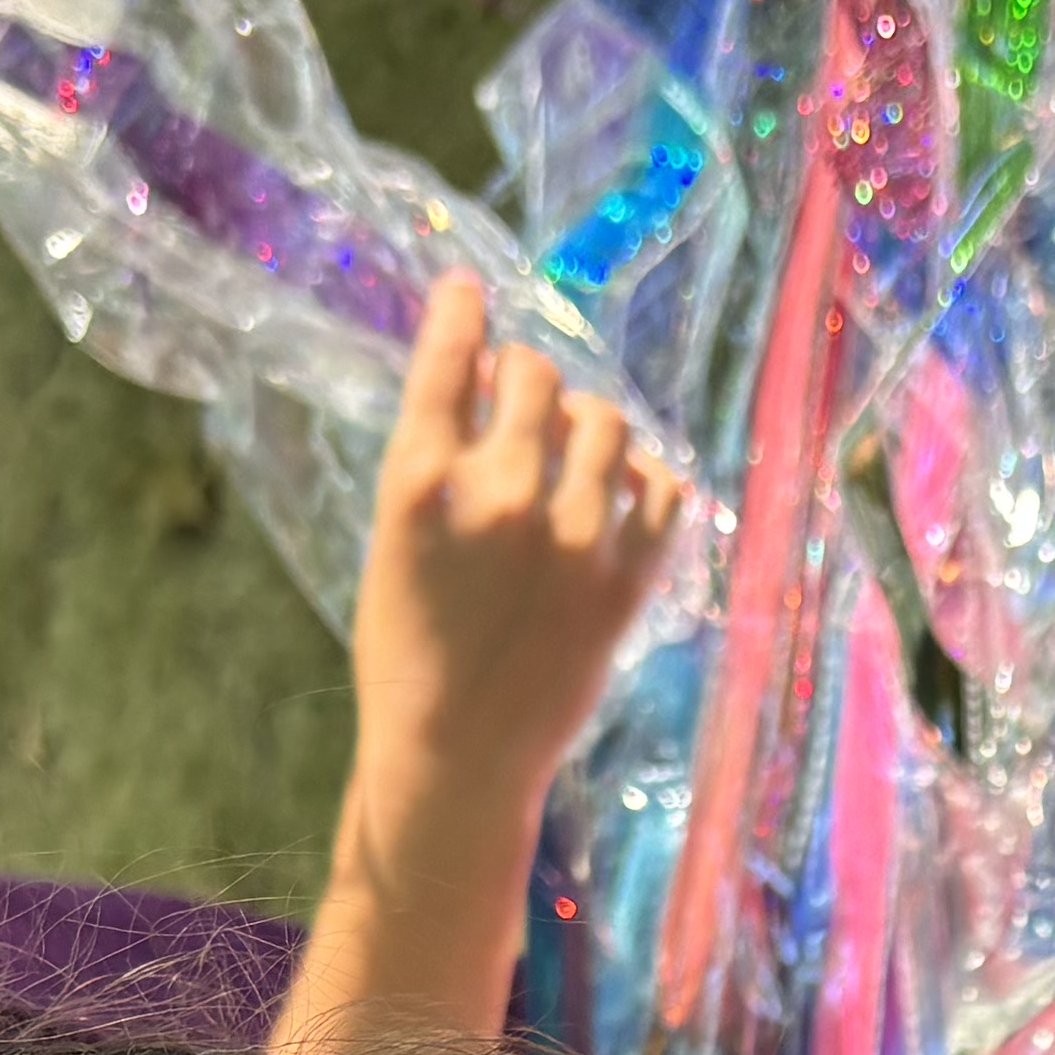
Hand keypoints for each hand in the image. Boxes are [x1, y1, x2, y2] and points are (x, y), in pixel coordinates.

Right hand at [345, 272, 686, 838]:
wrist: (458, 758)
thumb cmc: (408, 653)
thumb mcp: (393, 546)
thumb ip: (434, 464)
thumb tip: (477, 384)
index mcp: (420, 482)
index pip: (450, 355)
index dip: (463, 313)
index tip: (469, 297)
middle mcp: (500, 494)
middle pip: (535, 378)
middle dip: (526, 380)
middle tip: (522, 401)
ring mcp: (572, 538)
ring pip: (606, 422)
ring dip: (589, 422)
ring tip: (575, 448)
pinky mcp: (625, 581)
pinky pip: (661, 490)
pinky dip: (645, 479)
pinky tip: (624, 493)